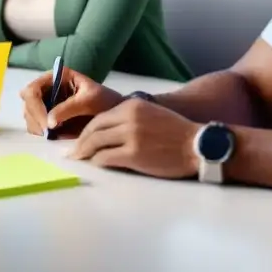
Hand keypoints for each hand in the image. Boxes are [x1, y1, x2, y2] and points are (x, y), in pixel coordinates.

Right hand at [20, 67, 124, 137]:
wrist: (115, 115)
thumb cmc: (105, 101)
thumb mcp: (89, 100)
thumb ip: (68, 108)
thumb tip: (49, 123)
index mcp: (55, 77)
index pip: (33, 90)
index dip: (36, 108)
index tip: (47, 125)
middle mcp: (46, 88)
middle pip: (27, 103)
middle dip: (36, 119)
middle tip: (49, 134)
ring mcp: (45, 103)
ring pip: (29, 115)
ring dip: (37, 127)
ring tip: (53, 135)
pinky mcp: (47, 117)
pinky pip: (35, 125)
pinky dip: (40, 132)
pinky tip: (53, 136)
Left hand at [69, 98, 200, 178]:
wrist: (199, 145)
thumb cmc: (177, 133)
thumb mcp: (150, 115)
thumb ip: (128, 119)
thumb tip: (106, 133)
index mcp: (131, 106)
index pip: (100, 118)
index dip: (86, 130)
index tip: (80, 139)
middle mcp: (128, 117)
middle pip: (94, 129)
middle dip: (81, 142)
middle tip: (73, 153)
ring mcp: (131, 135)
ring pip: (96, 143)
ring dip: (84, 153)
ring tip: (79, 160)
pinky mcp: (134, 154)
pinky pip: (105, 158)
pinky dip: (96, 162)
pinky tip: (94, 166)